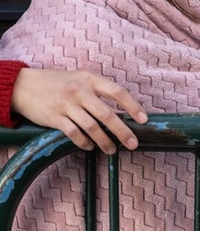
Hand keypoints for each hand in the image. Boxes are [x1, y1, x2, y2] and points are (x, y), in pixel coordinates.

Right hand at [11, 69, 147, 153]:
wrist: (24, 85)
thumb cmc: (58, 83)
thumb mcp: (80, 79)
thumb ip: (99, 92)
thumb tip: (121, 112)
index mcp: (90, 80)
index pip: (118, 92)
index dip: (133, 106)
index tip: (144, 120)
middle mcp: (80, 91)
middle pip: (107, 114)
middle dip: (122, 131)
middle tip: (133, 144)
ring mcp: (67, 104)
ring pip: (91, 126)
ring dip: (104, 141)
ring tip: (112, 150)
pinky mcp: (54, 117)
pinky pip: (73, 133)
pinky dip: (84, 142)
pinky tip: (90, 147)